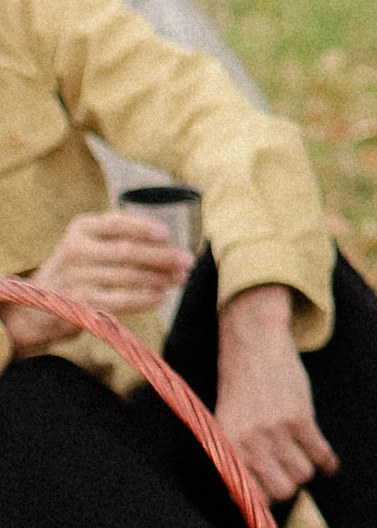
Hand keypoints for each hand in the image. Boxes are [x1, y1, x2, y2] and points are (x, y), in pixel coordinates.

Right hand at [0, 209, 191, 354]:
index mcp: (81, 228)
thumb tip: (167, 238)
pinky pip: (121, 300)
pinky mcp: (81, 304)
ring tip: (180, 278)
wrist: (37, 302)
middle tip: (188, 259)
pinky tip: (161, 296)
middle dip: (163, 256)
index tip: (167, 234)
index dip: (143, 228)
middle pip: (127, 252)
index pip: (116, 223)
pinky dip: (145, 298)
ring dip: (160, 278)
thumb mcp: (88, 240)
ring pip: (128, 277)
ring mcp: (77, 279)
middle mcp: (76, 250)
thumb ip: (118, 232)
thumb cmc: (77, 266)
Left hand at [214, 286, 336, 502]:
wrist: (253, 346)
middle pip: (283, 490)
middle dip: (290, 485)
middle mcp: (251, 444)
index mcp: (229, 449)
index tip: (275, 495)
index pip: (252, 497)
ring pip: (303, 474)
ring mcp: (276, 430)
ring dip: (307, 469)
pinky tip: (329, 463)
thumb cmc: (240, 389)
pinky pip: (320, 452)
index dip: (266, 499)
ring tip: (305, 460)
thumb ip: (236, 459)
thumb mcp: (227, 425)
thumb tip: (246, 500)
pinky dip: (328, 461)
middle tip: (291, 473)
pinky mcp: (300, 416)